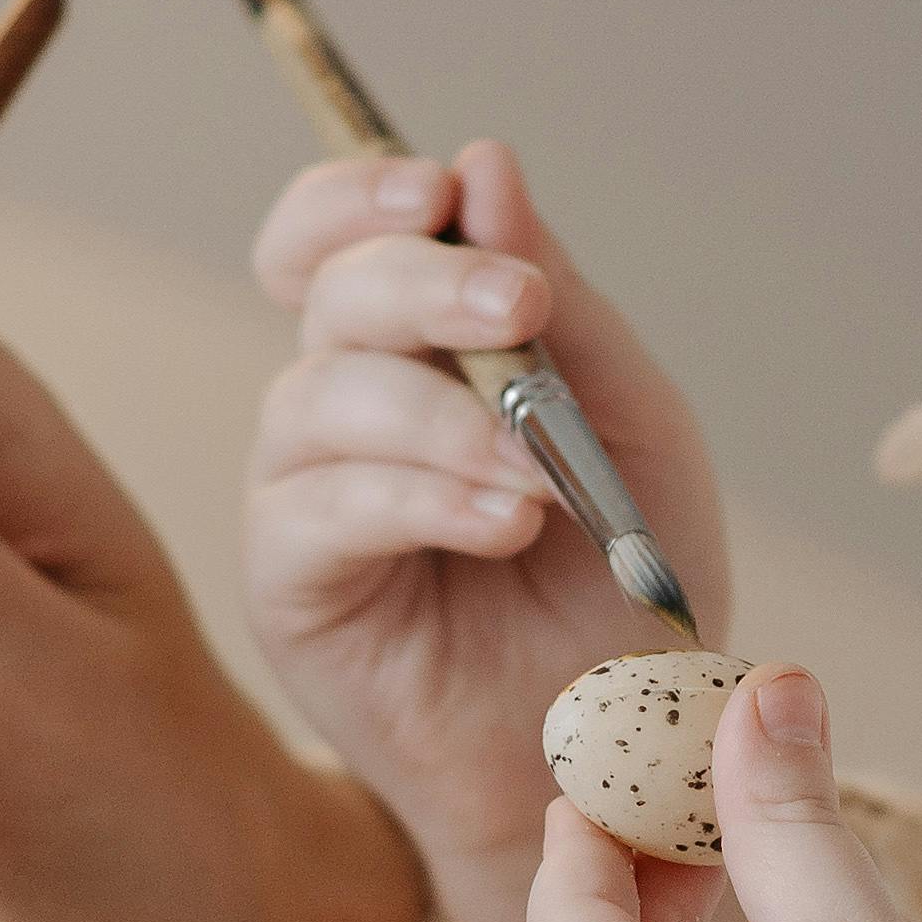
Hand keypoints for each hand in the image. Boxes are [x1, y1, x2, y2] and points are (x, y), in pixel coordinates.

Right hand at [245, 143, 725, 921]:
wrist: (625, 756)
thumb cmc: (625, 589)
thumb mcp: (628, 422)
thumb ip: (563, 305)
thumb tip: (481, 165)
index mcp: (415, 351)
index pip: (333, 234)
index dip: (361, 194)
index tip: (441, 191)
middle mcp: (342, 410)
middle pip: (327, 293)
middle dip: (424, 283)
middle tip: (523, 307)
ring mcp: (305, 499)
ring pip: (318, 398)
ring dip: (440, 415)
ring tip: (539, 473)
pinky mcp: (293, 592)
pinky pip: (321, 510)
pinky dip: (419, 498)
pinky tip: (504, 522)